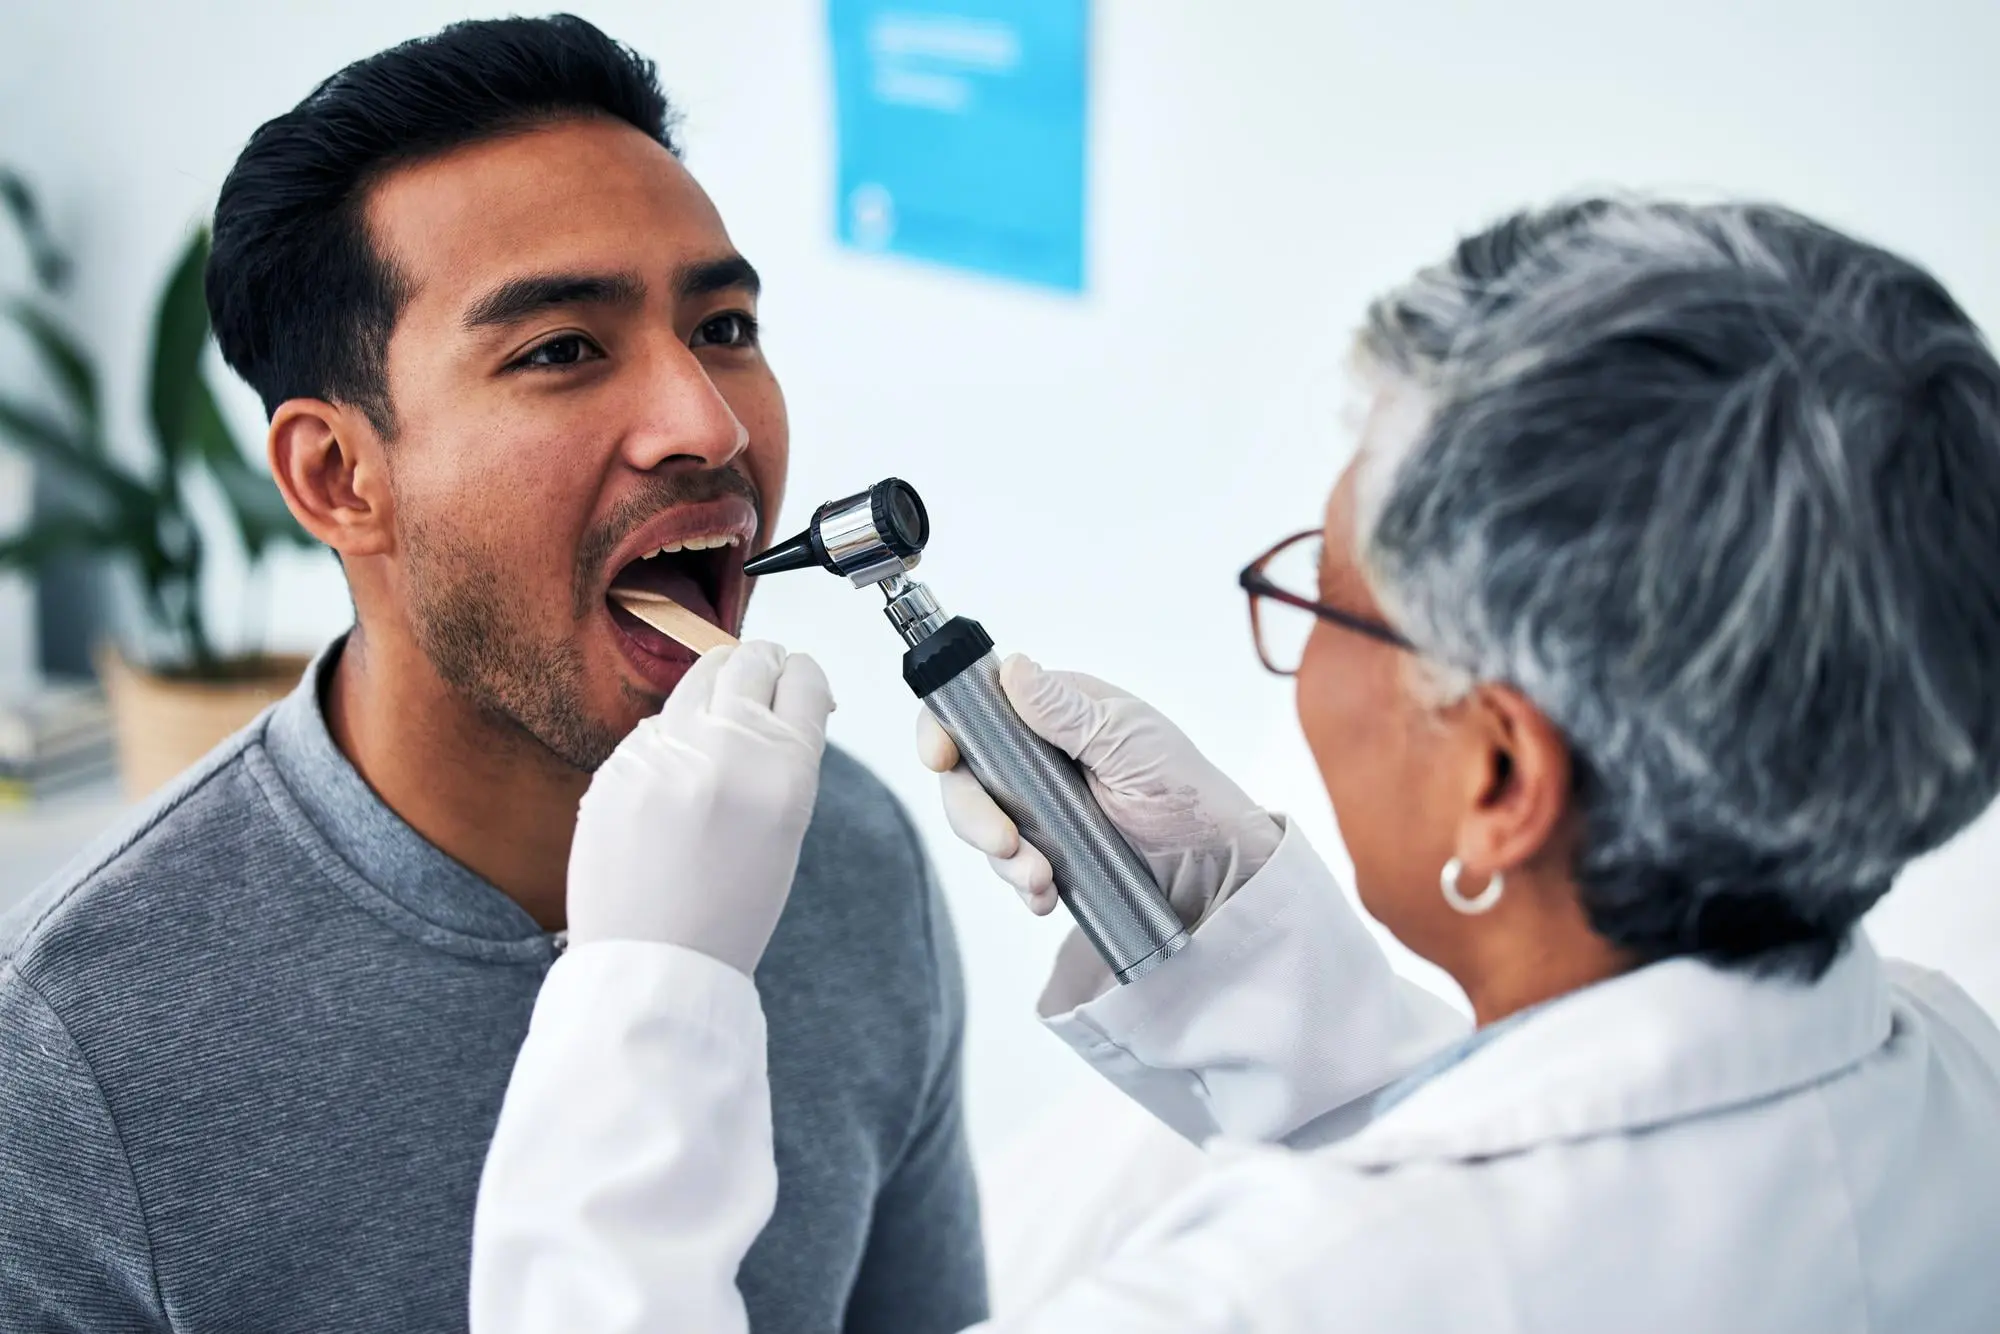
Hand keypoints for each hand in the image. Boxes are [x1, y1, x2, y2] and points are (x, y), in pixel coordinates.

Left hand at [568, 641, 835, 974]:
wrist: (656, 961)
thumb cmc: (728, 909)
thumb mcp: (786, 829)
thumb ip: (785, 758)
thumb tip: (781, 702)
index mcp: (784, 771)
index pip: (803, 679)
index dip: (802, 674)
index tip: (796, 677)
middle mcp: (726, 749)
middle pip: (750, 659)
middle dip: (761, 662)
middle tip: (761, 675)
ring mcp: (665, 752)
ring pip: (697, 678)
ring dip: (715, 686)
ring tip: (718, 718)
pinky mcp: (617, 763)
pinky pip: (654, 724)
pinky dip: (671, 735)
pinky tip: (676, 772)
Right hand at [915, 655, 1280, 926]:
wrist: (1218, 869)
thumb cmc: (1185, 790)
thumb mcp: (1129, 742)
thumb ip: (1065, 711)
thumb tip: (1013, 667)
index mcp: (1052, 713)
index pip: (974, 709)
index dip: (943, 730)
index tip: (939, 758)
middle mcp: (1037, 756)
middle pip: (965, 776)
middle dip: (973, 814)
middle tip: (1004, 843)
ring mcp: (1039, 807)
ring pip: (981, 826)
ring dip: (1000, 857)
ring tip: (1040, 877)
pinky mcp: (1047, 852)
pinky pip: (1009, 868)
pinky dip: (1020, 884)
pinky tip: (1045, 895)